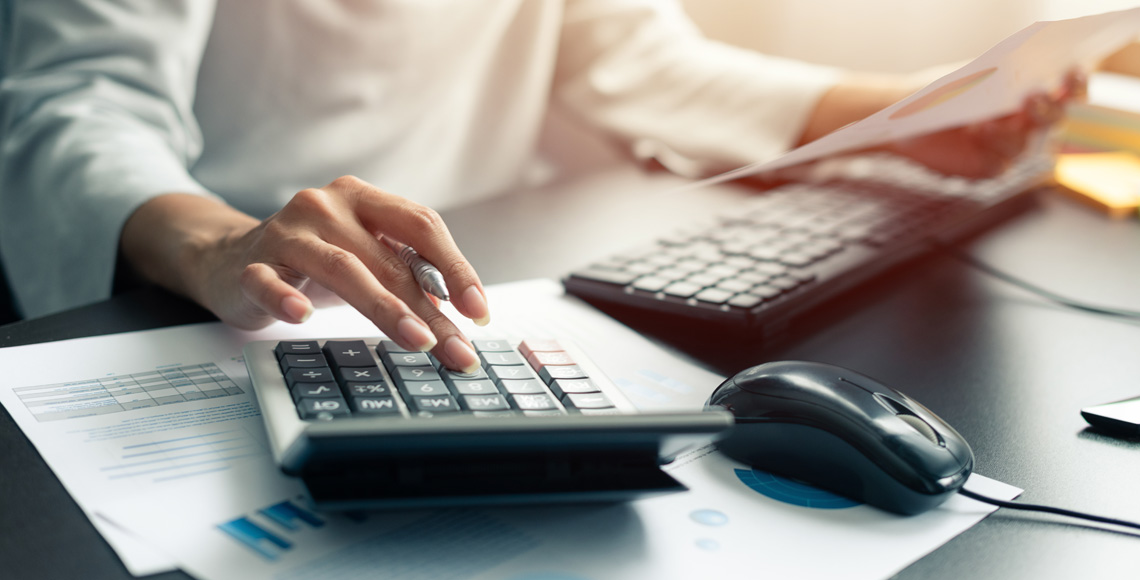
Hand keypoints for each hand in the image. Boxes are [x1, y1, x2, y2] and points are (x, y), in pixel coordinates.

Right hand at [121, 176, 489, 372]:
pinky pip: (268, 282)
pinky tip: (302, 318)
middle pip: (390, 259)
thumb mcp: (364, 259)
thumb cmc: (312, 261)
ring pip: (343, 269)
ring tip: (416, 341)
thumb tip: (457, 316)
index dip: (456, 268)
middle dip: (430, 311)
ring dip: (385, 308)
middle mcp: (326, 207)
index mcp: (363, 199)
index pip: (422, 225)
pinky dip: (286, 298)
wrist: (228, 257)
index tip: (478, 311)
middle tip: (456, 350)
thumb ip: (406, 275)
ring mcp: (286, 234)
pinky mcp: (251, 265)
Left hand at [882, 70, 1086, 177]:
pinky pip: (1001, 165)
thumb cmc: (938, 93)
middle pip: (1053, 119)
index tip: (1073, 76)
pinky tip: (979, 135)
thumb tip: (1025, 82)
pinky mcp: (988, 167)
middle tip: (1032, 100)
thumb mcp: (966, 80)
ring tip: (987, 121)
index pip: (1064, 90)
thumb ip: (997, 81)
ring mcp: (1007, 147)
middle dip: (1046, 110)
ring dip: (1010, 133)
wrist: (905, 120)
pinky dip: (992, 151)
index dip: (1075, 85)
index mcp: (1027, 93)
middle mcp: (1024, 122)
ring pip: (1026, 144)